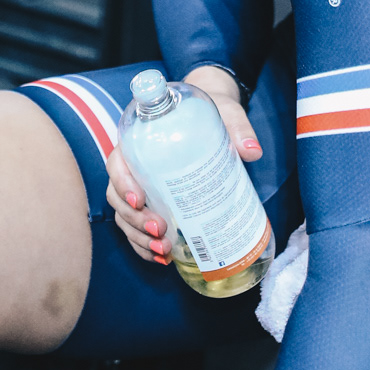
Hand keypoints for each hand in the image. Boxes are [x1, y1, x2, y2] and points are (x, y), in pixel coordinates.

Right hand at [105, 66, 260, 265]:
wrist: (214, 116)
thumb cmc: (213, 112)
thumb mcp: (225, 114)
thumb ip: (237, 128)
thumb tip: (252, 151)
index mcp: (142, 139)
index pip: (118, 162)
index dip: (122, 183)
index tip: (140, 200)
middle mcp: (135, 165)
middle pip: (118, 195)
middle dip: (134, 219)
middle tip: (160, 231)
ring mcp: (141, 186)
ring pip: (124, 216)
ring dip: (138, 237)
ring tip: (162, 250)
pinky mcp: (153, 203)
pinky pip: (137, 228)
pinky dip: (144, 246)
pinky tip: (162, 257)